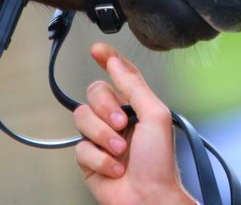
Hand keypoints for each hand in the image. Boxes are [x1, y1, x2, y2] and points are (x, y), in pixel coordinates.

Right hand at [73, 42, 194, 204]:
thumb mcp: (154, 115)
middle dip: (106, 108)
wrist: (150, 199)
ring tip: (120, 152)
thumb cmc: (160, 163)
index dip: (107, 59)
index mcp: (135, 105)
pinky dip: (99, 158)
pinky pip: (80, 147)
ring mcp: (101, 138)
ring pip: (82, 118)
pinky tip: (114, 168)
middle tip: (122, 125)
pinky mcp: (88, 158)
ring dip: (103, 136)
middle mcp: (116, 118)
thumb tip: (116, 60)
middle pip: (94, 93)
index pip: (118, 74)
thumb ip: (134, 85)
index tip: (97, 50)